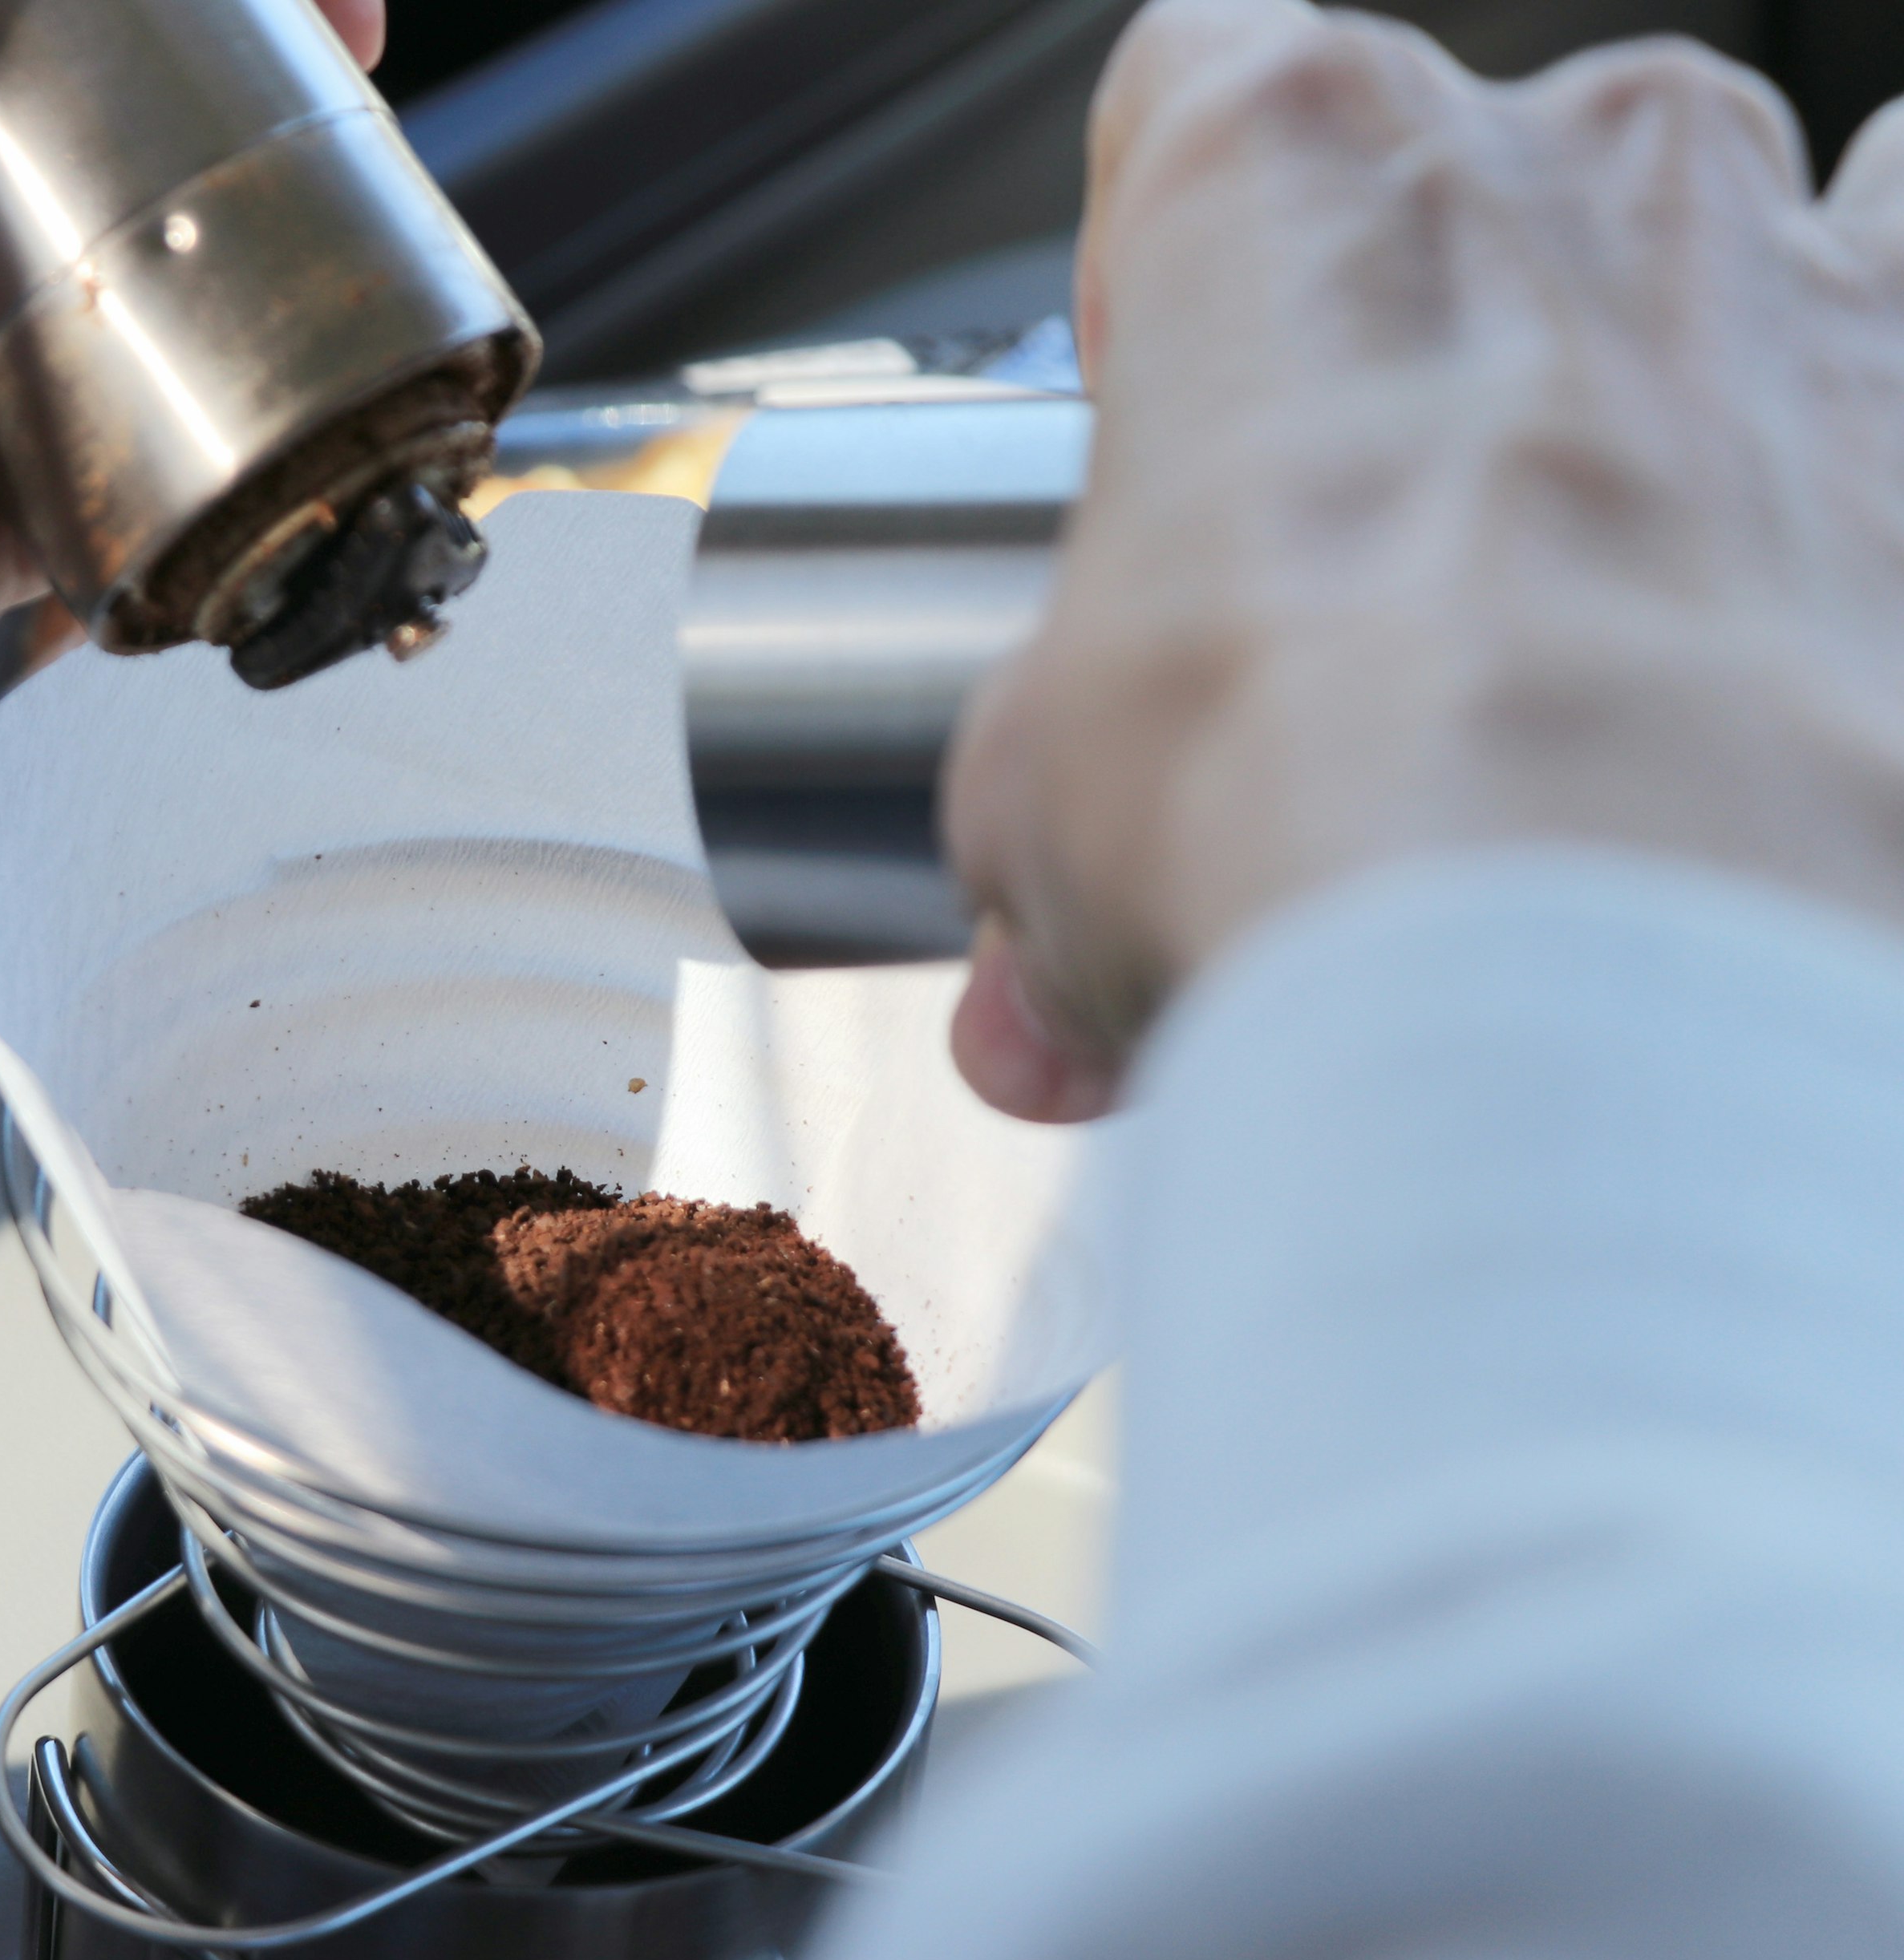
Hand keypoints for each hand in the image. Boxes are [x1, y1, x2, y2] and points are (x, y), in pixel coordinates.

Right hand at [946, 0, 1903, 1118]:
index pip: (1199, 83)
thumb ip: (1066, 789)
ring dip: (1652, 360)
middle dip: (1401, 362)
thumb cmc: (1309, 794)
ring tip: (1592, 575)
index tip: (1168, 428)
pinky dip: (1875, 395)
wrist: (1588, 960)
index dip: (1168, 268)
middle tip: (1352, 579)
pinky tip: (1814, 533)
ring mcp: (1786, 268)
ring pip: (1725, 212)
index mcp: (1288, 170)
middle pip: (1460, 179)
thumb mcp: (1045, 799)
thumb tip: (1063, 965)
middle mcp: (1558, 164)